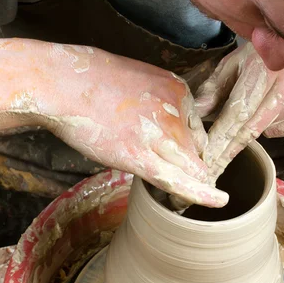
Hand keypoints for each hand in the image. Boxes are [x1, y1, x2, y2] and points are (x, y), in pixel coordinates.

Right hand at [0, 40, 227, 207]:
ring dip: (192, 182)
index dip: (190, 149)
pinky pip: (177, 180)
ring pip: (191, 167)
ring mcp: (158, 133)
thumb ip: (161, 101)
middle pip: (197, 151)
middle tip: (181, 178)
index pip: (197, 130)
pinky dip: (200, 193)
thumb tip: (167, 122)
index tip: (181, 159)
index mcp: (178, 91)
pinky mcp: (139, 155)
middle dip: (195, 168)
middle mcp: (175, 111)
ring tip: (180, 190)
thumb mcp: (142, 80)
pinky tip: (219, 201)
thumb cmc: (95, 82)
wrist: (64, 83)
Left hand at [195, 43, 283, 180]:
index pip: (237, 111)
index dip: (221, 137)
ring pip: (265, 130)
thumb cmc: (261, 58)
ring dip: (250, 128)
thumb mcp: (234, 65)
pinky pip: (281, 131)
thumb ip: (214, 88)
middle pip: (252, 128)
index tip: (207, 157)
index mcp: (264, 67)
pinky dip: (270, 127)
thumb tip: (196, 112)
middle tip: (213, 169)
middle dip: (228, 151)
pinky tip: (273, 106)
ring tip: (254, 103)